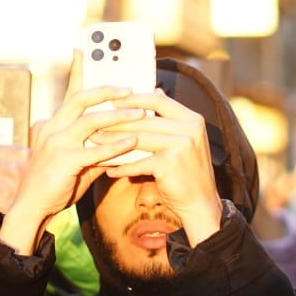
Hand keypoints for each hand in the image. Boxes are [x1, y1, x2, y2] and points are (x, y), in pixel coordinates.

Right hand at [0, 49, 145, 252]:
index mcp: (55, 124)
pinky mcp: (64, 161)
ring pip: (90, 121)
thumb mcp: (79, 162)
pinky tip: (133, 141)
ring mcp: (56, 143)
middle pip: (80, 99)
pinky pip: (94, 150)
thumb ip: (99, 148)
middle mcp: (53, 128)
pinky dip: (115, 145)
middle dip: (107, 90)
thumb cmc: (56, 184)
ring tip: (142, 114)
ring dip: (119, 116)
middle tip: (130, 89)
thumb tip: (125, 141)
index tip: (82, 51)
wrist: (33, 207)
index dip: (78, 72)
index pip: (70, 93)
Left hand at [98, 88, 223, 245]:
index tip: (113, 101)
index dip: (134, 99)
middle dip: (116, 122)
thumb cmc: (189, 172)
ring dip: (113, 142)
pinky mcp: (169, 164)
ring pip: (138, 139)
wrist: (201, 203)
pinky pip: (138, 162)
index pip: (158, 101)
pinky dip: (122, 167)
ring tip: (95, 143)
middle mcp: (190, 129)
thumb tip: (156, 91)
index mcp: (193, 119)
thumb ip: (171, 118)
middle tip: (94, 124)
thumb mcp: (186, 139)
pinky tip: (109, 170)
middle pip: (145, 120)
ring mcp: (180, 146)